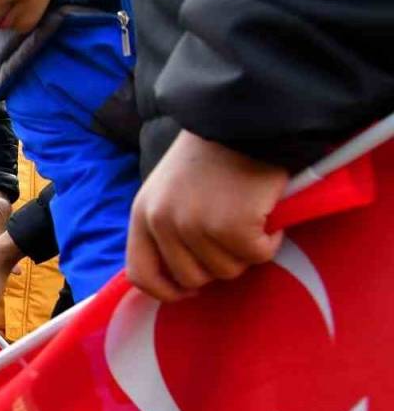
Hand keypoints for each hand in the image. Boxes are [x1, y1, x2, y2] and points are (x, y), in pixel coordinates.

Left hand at [127, 130, 287, 301]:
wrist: (242, 119)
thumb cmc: (211, 155)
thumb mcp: (168, 190)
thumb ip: (165, 227)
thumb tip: (179, 279)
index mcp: (142, 214)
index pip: (141, 275)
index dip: (166, 290)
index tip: (189, 289)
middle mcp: (163, 223)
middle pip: (191, 279)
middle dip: (217, 265)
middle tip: (232, 236)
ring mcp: (195, 226)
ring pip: (227, 271)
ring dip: (245, 250)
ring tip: (247, 215)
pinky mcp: (232, 227)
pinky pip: (257, 256)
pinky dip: (270, 240)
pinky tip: (266, 214)